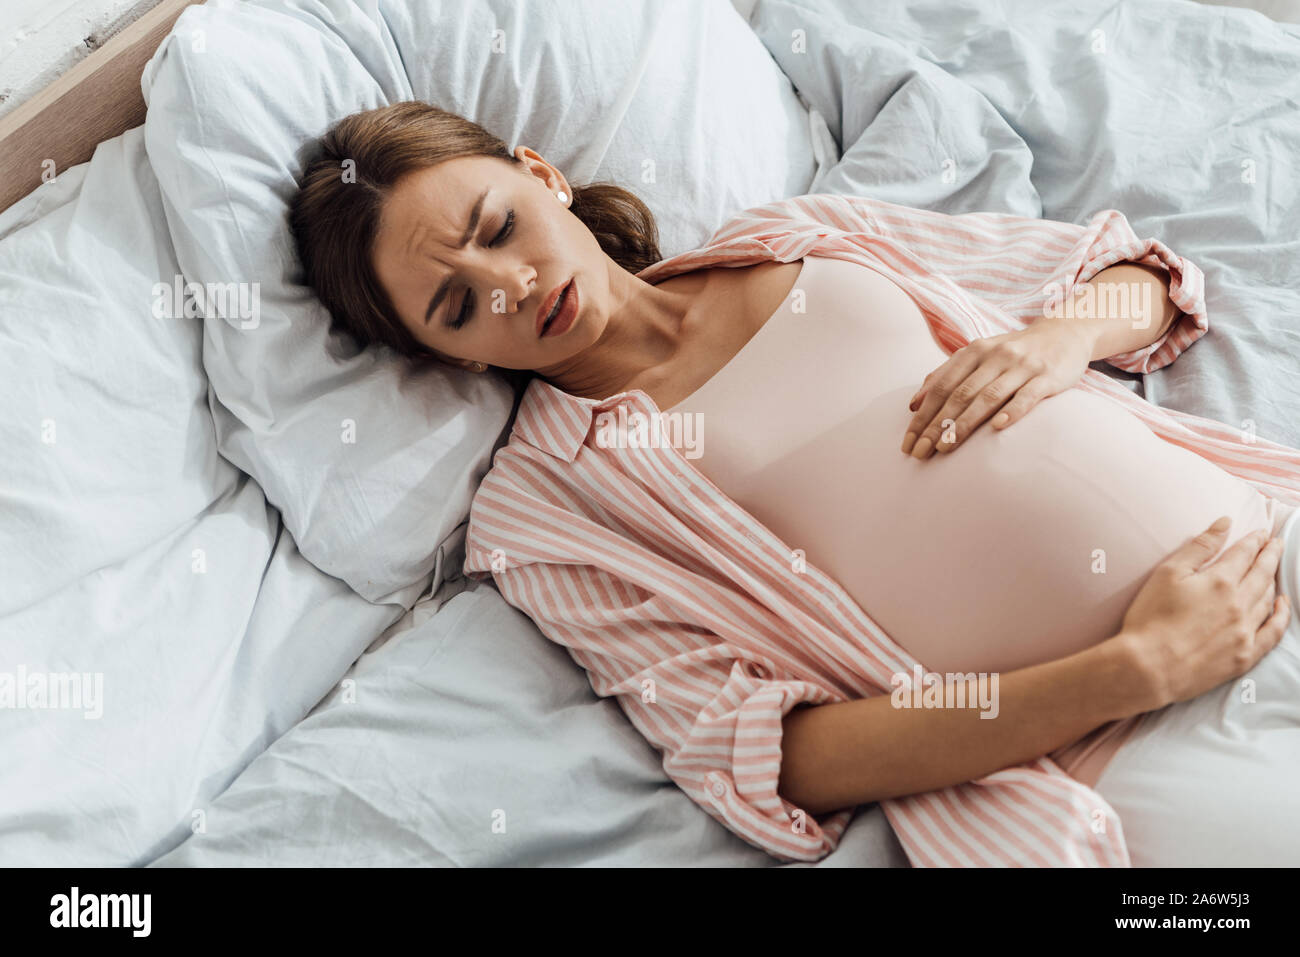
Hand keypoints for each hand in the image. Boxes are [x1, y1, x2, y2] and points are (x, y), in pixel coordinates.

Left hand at [900, 319, 1093, 458]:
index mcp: (974, 351)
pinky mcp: (1047, 376)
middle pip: (959, 394)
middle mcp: (995, 356)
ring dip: (963, 424)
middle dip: (936, 425)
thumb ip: (946, 375)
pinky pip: (1028, 396)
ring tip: (944, 447)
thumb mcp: (978, 354)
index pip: (941, 386)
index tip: (908, 441)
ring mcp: (1022, 366)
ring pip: (987, 397)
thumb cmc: (1013, 352)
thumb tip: (913, 404)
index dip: (922, 415)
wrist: (1065, 332)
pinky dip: (1012, 411)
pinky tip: (997, 427)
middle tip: (919, 452)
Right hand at [1115, 517, 1289, 711]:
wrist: (1148, 667)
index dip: (1254, 540)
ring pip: (1268, 598)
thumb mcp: (1167, 573)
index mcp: (1220, 580)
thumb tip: (1224, 524)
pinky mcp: (1245, 655)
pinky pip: (1274, 631)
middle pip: (1262, 573)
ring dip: (1273, 580)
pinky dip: (1282, 615)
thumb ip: (1199, 546)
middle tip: (1276, 543)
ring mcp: (1245, 630)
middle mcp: (1239, 603)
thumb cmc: (1150, 618)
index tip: (1261, 532)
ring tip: (1272, 570)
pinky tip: (1282, 605)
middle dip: (1270, 554)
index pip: (1244, 553)